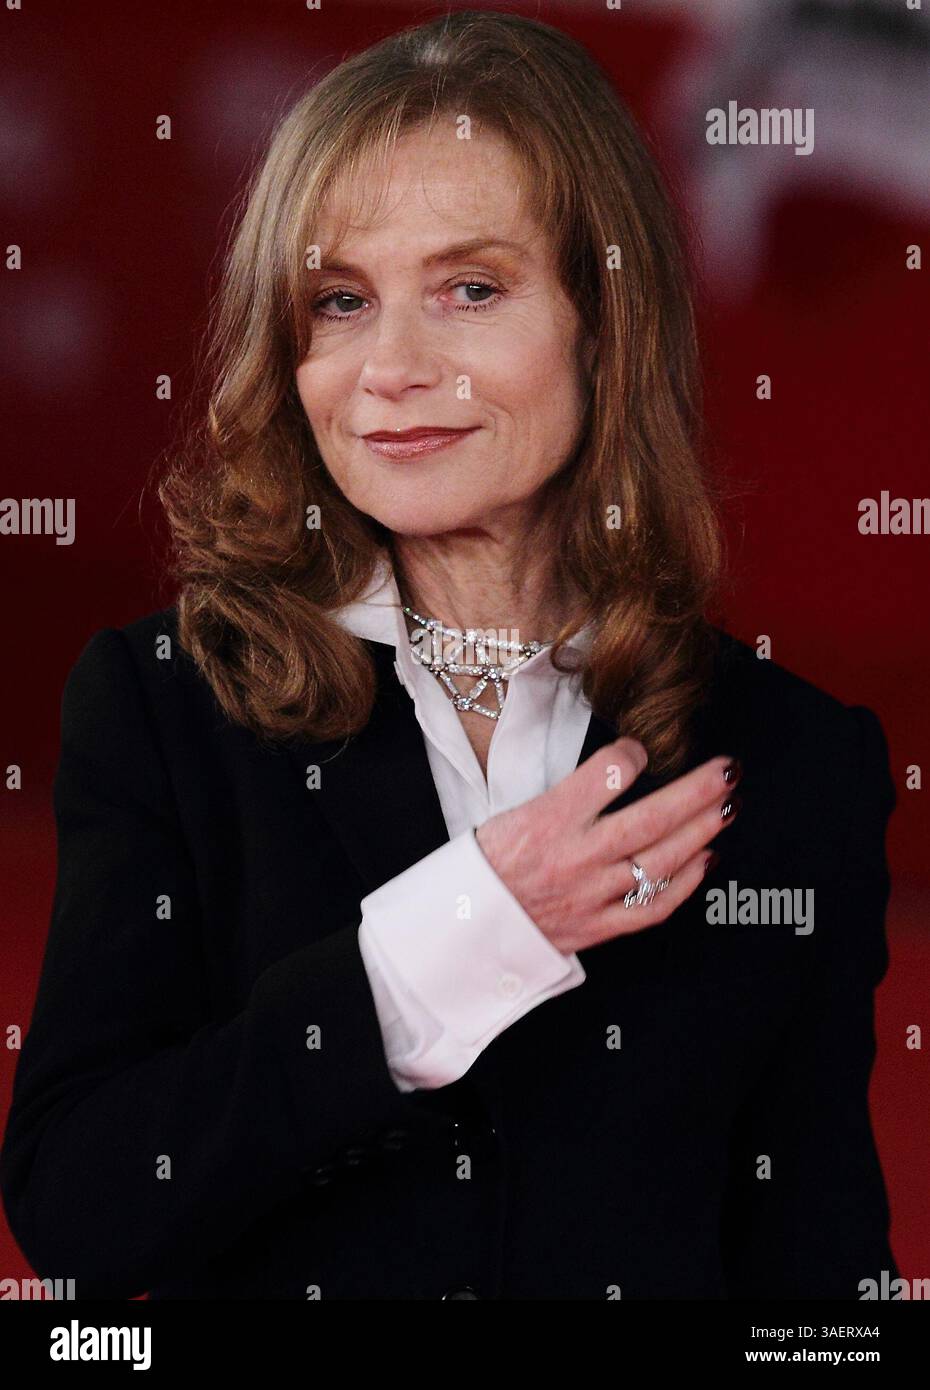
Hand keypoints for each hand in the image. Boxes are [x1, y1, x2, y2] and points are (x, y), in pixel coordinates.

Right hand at [475, 738, 739, 953]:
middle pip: (652, 818)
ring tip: (728, 806)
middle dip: (698, 790)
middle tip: (728, 768)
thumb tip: (617, 770)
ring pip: (661, 860)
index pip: (608, 774)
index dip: (634, 753)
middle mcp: (576, 856)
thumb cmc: (487, 866)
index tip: (642, 749)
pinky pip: (653, 907)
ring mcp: (592, 895)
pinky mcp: (598, 927)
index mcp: (548, 819)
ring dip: (702, 830)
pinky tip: (706, 859)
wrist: (463, 929)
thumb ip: (567, 795)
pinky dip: (685, 883)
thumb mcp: (513, 813)